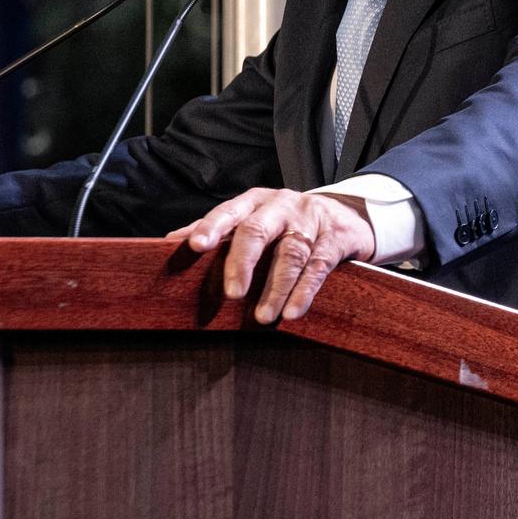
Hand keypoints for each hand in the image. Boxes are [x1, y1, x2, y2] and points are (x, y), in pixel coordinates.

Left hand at [164, 189, 375, 323]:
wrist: (346, 216)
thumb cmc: (288, 222)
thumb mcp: (254, 219)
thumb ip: (217, 229)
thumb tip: (171, 241)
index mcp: (255, 201)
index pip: (229, 211)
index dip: (212, 227)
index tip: (196, 247)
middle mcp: (282, 206)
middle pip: (258, 229)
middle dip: (242, 262)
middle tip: (232, 293)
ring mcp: (311, 220)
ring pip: (291, 253)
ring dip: (276, 287)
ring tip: (262, 317)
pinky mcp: (335, 238)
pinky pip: (319, 265)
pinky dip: (304, 291)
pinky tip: (292, 312)